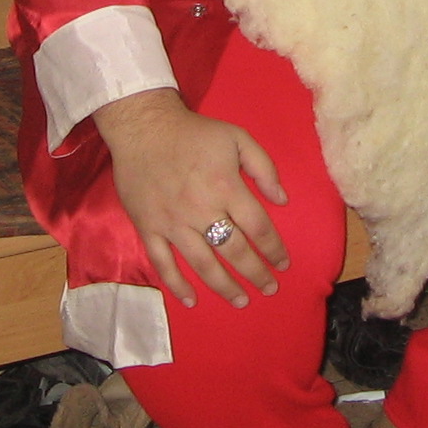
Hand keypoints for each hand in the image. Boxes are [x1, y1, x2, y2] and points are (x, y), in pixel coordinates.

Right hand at [95, 89, 289, 308]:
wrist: (144, 127)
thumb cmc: (194, 132)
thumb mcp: (237, 137)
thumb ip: (264, 167)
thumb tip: (282, 200)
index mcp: (226, 187)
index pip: (258, 227)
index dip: (273, 249)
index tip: (283, 264)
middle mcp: (201, 210)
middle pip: (234, 251)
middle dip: (255, 274)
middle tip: (269, 289)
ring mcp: (172, 222)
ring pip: (202, 264)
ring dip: (224, 287)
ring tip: (241, 301)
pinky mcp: (148, 228)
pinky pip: (163, 263)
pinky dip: (177, 284)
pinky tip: (192, 300)